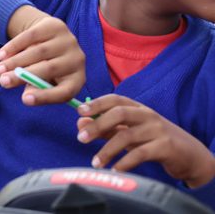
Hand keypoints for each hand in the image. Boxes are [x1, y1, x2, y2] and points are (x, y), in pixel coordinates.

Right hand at [0, 8, 85, 105]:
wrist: (49, 38)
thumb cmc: (45, 67)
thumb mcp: (44, 81)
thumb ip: (36, 88)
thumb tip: (27, 97)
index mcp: (77, 79)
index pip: (65, 92)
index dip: (45, 97)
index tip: (24, 99)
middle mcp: (77, 60)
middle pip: (49, 69)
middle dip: (22, 76)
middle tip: (2, 82)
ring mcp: (68, 41)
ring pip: (38, 52)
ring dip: (15, 62)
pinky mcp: (55, 26)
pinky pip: (31, 36)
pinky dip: (13, 46)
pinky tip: (1, 55)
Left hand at [77, 95, 214, 188]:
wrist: (189, 155)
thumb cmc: (154, 141)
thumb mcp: (130, 132)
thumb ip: (107, 128)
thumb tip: (81, 124)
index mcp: (138, 108)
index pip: (115, 99)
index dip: (96, 104)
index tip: (79, 111)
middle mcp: (148, 115)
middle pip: (119, 114)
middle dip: (97, 125)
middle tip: (81, 138)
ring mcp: (158, 130)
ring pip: (127, 136)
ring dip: (107, 150)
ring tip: (95, 163)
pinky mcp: (166, 147)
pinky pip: (140, 153)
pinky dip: (125, 162)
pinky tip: (115, 169)